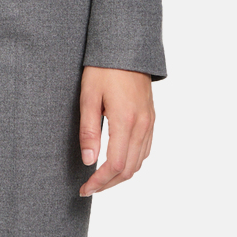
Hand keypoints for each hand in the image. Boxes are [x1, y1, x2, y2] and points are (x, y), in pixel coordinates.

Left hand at [78, 66, 154, 195]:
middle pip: (129, 169)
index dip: (100, 182)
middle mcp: (142, 125)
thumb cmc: (103, 68)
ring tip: (100, 178)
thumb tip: (89, 161)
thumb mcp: (89, 96)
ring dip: (121, 175)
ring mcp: (150, 122)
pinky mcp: (151, 118)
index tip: (85, 188)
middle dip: (109, 184)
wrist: (127, 47)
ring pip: (139, 162)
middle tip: (89, 187)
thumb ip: (89, 131)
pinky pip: (145, 149)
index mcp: (126, 121)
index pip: (116, 165)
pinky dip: (132, 162)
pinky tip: (118, 161)